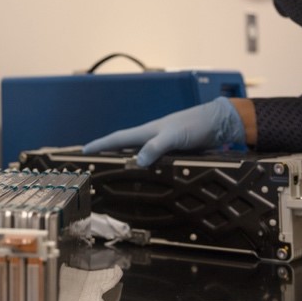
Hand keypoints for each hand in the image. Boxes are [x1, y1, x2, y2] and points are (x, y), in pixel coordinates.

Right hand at [83, 97, 245, 166]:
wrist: (218, 123)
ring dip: (125, 162)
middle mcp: (150, 137)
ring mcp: (161, 144)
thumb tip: (138, 161)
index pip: (117, 139)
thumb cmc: (195, 124)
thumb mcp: (173, 136)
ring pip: (137, 154)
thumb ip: (156, 147)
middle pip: (123, 147)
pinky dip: (144, 168)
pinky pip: (152, 161)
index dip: (99, 145)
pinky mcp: (172, 152)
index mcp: (146, 132)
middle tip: (93, 164)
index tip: (83, 151)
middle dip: (107, 154)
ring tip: (113, 174)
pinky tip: (145, 177)